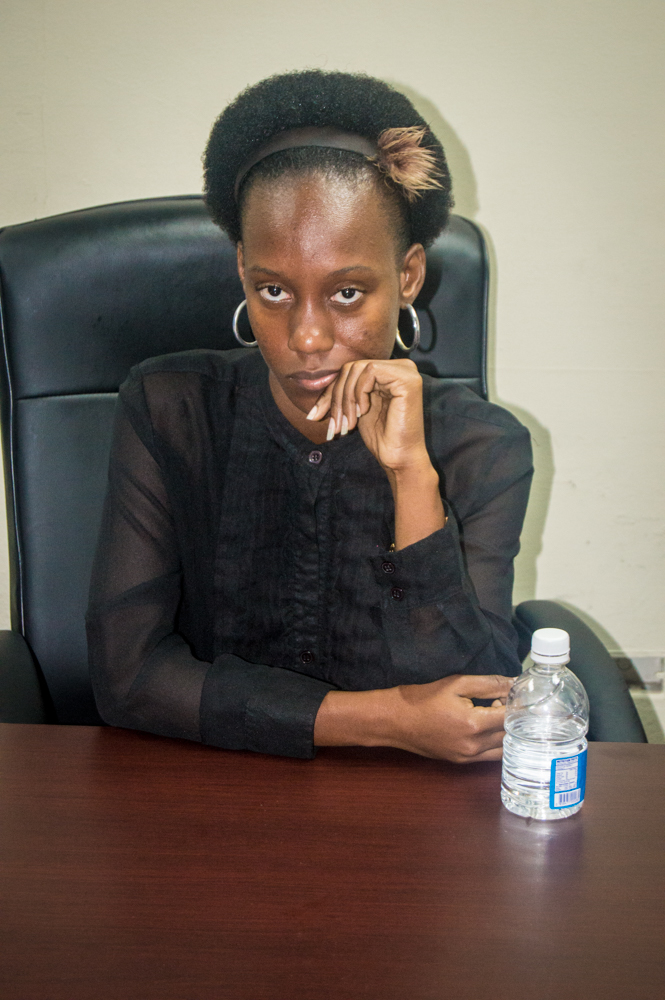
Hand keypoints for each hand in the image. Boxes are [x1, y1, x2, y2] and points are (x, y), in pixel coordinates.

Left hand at [307, 358, 427, 474]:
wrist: (398, 457)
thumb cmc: (380, 437)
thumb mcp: (354, 410)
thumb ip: (341, 394)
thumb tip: (311, 406)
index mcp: (388, 372)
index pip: (350, 371)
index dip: (330, 392)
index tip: (315, 416)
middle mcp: (399, 367)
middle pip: (351, 368)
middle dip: (336, 398)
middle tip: (335, 425)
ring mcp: (405, 371)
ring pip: (357, 369)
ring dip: (346, 400)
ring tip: (348, 424)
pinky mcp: (407, 378)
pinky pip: (370, 372)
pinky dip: (360, 393)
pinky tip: (364, 412)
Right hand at [390, 674, 513, 762]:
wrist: (396, 720)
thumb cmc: (423, 699)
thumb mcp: (457, 683)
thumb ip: (489, 684)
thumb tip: (514, 683)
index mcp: (474, 724)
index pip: (512, 717)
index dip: (520, 704)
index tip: (522, 694)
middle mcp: (474, 745)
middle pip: (511, 734)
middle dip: (515, 717)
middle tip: (509, 700)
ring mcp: (468, 757)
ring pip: (504, 748)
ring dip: (507, 732)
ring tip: (497, 713)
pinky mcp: (462, 762)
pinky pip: (490, 756)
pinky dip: (496, 743)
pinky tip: (487, 726)